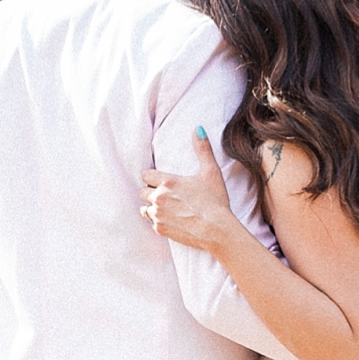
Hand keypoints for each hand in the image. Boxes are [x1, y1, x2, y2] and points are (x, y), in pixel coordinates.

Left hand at [140, 129, 236, 254]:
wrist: (217, 230)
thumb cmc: (215, 201)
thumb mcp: (211, 172)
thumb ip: (202, 149)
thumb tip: (199, 129)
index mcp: (168, 182)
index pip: (145, 175)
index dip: (152, 177)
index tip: (160, 179)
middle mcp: (159, 198)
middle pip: (141, 192)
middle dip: (150, 191)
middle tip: (165, 194)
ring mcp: (158, 215)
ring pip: (144, 208)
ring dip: (151, 207)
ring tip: (166, 207)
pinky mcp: (161, 230)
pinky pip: (151, 223)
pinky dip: (158, 221)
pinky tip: (171, 219)